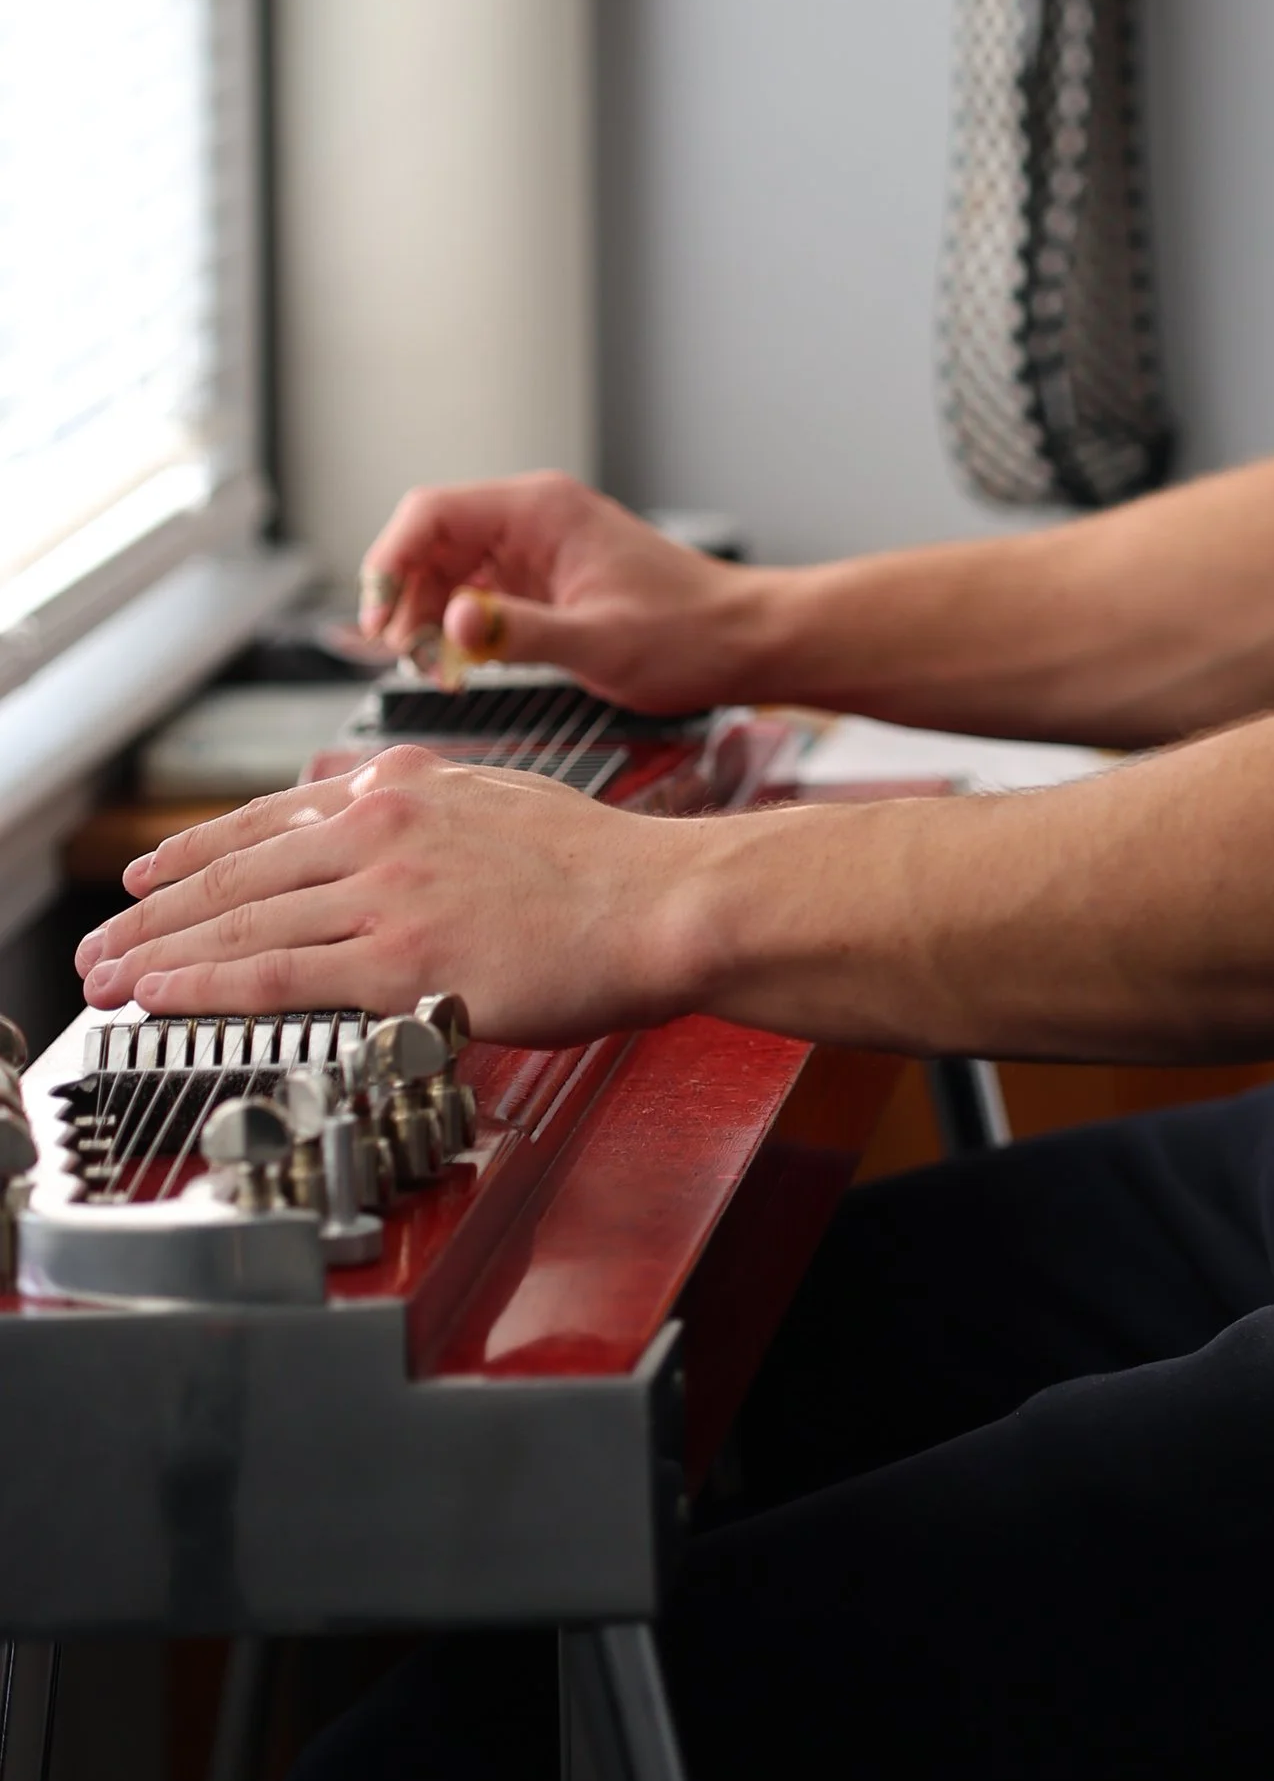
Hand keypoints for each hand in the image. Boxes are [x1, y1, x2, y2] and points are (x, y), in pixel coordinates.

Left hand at [73, 748, 693, 1044]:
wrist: (663, 899)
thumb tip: (389, 830)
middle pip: (240, 869)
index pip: (276, 816)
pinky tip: (162, 998)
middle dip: (157, 907)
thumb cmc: (607, 869)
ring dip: (159, 951)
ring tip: (107, 976)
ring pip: (242, 922)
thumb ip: (435, 814)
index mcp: (412, 782)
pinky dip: (203, 986)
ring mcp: (387, 889)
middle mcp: (385, 823)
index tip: (154, 872)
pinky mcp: (398, 956)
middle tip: (102, 937)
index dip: (201, 849)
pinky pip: (273, 974)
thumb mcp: (506, 802)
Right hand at [358, 473, 761, 712]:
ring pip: (445, 570)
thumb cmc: (686, 634)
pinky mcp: (540, 582)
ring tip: (433, 671)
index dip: (389, 560)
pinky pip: (474, 594)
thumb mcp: (599, 641)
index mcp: (542, 510)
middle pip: (429, 541)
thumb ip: (519, 632)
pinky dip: (454, 627)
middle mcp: (532, 519)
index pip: (432, 511)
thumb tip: (451, 622)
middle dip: (403, 597)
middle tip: (404, 660)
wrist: (740, 639)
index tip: (377, 620)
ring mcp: (534, 549)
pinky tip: (457, 667)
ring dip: (424, 617)